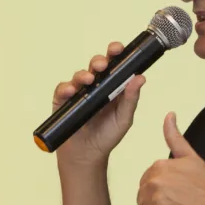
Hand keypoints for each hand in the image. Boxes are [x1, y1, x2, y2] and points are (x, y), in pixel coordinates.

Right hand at [51, 42, 145, 166]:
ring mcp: (78, 91)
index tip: (119, 49)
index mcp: (111, 85)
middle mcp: (94, 85)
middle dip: (99, 61)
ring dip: (83, 74)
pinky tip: (71, 91)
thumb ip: (131, 98)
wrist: (87, 155)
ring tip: (88, 80)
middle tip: (103, 65)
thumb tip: (141, 78)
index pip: (114, 64)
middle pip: (96, 65)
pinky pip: (63, 89)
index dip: (116, 54)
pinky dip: (66, 88)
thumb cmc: (107, 135)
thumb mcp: (124, 118)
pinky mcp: (63, 100)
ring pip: (79, 75)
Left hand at [136, 112, 204, 204]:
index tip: (178, 191)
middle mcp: (153, 184)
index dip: (162, 187)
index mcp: (158, 167)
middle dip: (158, 201)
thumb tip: (168, 114)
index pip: (147, 180)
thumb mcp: (192, 158)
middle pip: (144, 196)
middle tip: (179, 203)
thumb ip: (175, 138)